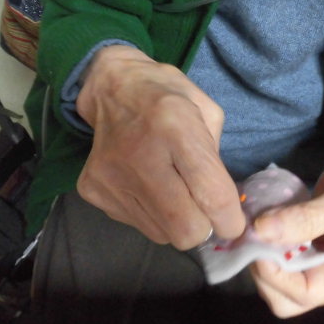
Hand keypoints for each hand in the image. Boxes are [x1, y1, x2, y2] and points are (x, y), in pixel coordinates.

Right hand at [76, 45, 244, 249]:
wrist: (113, 88)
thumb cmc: (169, 98)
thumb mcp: (208, 113)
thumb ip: (218, 162)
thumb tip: (223, 212)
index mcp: (176, 127)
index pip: (212, 197)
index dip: (230, 221)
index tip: (232, 222)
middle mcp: (139, 155)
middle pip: (185, 230)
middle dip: (202, 226)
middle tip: (202, 207)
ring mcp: (110, 176)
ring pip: (162, 235)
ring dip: (175, 220)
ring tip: (170, 187)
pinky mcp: (91, 190)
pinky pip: (137, 224)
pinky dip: (151, 213)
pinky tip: (145, 183)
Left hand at [251, 141, 323, 317]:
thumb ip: (307, 217)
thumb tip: (261, 231)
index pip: (309, 293)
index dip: (276, 275)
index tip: (256, 245)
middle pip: (291, 297)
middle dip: (266, 272)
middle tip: (251, 237)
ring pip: (282, 281)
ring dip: (262, 258)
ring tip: (252, 229)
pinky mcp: (313, 250)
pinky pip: (283, 259)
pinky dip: (268, 246)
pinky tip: (260, 226)